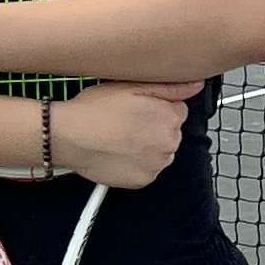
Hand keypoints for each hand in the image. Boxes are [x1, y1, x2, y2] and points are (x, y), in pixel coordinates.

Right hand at [46, 80, 197, 189]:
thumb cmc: (95, 109)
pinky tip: (118, 152)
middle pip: (170, 132)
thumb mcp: (132, 86)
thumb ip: (171, 86)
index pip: (177, 111)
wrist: (68, 136)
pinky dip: (137, 164)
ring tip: (119, 138)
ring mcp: (157, 163)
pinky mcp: (144, 180)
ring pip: (159, 152)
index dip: (156, 108)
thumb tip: (197, 85)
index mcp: (170, 117)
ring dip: (147, 147)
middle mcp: (169, 142)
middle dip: (153, 128)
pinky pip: (148, 170)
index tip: (137, 109)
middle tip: (125, 122)